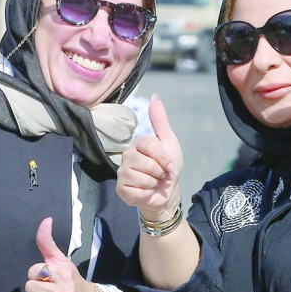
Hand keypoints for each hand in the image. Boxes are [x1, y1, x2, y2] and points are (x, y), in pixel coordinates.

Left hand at [24, 217, 92, 291]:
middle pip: (29, 288)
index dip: (37, 273)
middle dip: (36, 288)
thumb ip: (47, 242)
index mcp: (63, 274)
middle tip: (48, 288)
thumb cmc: (69, 279)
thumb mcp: (60, 260)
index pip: (33, 271)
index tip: (48, 276)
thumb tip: (45, 220)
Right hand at [116, 95, 182, 220]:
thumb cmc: (168, 167)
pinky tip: (145, 192)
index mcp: (138, 143)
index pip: (151, 146)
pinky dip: (146, 194)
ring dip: (154, 184)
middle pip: (148, 164)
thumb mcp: (169, 142)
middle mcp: (127, 155)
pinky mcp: (120, 189)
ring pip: (142, 179)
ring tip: (153, 183)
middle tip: (160, 175)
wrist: (167, 192)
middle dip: (160, 173)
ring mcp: (121, 173)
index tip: (170, 165)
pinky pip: (136, 192)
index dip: (165, 158)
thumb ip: (160, 121)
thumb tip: (155, 97)